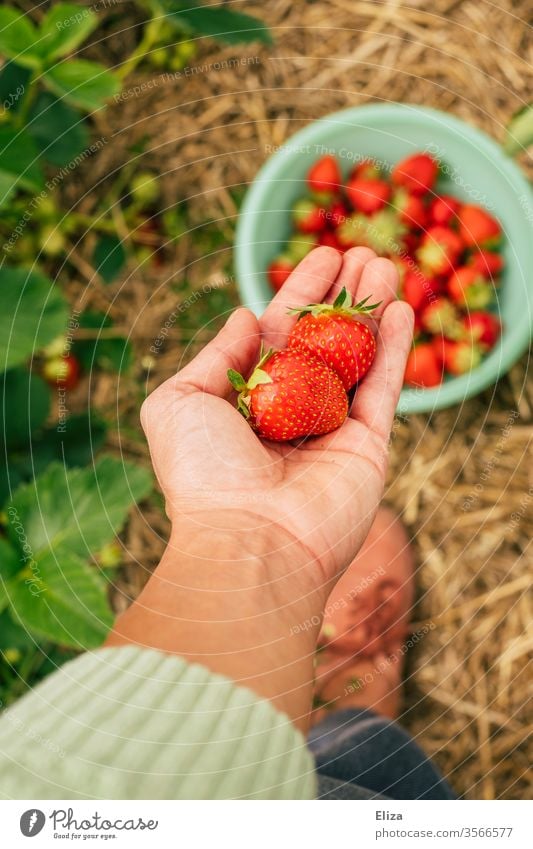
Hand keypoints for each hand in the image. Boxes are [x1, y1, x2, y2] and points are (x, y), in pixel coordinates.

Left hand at [141, 247, 412, 587]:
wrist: (249, 542)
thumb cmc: (204, 473)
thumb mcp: (179, 401)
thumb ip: (216, 353)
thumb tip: (246, 315)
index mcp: (248, 401)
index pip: (281, 335)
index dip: (301, 294)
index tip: (323, 257)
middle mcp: (292, 413)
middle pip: (325, 341)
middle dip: (343, 297)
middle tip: (363, 252)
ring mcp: (333, 430)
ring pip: (359, 359)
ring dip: (373, 311)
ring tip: (386, 265)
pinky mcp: (368, 447)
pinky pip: (385, 389)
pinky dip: (395, 350)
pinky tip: (401, 311)